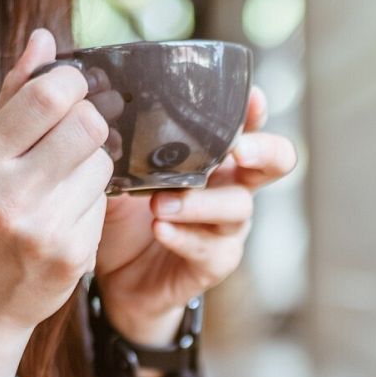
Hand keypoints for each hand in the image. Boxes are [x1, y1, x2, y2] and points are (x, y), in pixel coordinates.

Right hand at [0, 29, 111, 376]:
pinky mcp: (71, 256)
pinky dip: (92, 204)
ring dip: (92, 166)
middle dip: (90, 124)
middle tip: (76, 137)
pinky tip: (65, 217)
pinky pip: (103, 204)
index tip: (72, 93)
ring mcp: (41, 228)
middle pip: (88, 126)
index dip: (74, 86)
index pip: (49, 97)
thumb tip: (44, 39)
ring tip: (63, 184)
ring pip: (102, 164)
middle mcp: (7, 193)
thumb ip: (13, 98)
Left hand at [93, 87, 296, 355]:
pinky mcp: (214, 263)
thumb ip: (124, 149)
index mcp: (215, 158)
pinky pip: (208, 249)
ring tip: (161, 204)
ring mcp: (227, 228)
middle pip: (275, 161)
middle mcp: (231, 188)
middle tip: (238, 150)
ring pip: (237, 207)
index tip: (252, 97)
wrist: (118, 279)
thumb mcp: (121, 177)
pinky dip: (183, 236)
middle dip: (263, 151)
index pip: (248, 126)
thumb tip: (100, 117)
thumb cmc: (128, 218)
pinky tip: (160, 229)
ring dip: (200, 202)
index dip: (256, 112)